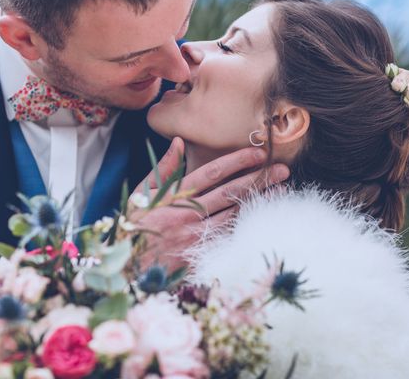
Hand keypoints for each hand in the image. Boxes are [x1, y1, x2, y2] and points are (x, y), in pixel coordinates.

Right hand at [131, 137, 289, 271]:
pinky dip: (248, 226)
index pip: (212, 173)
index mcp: (175, 196)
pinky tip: (265, 217)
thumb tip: (180, 142)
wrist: (125, 265)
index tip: (258, 152)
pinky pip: (229, 238)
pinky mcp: (200, 254)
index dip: (237, 161)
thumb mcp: (142, 193)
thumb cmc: (134, 224)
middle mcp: (188, 215)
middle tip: (283, 169)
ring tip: (282, 191)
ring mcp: (196, 236)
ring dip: (260, 202)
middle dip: (259, 179)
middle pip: (231, 193)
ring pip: (236, 215)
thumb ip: (164, 168)